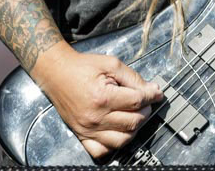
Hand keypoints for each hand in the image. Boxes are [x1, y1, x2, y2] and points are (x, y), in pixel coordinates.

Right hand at [32, 44, 164, 158]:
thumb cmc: (82, 67)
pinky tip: (118, 131)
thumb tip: (152, 89)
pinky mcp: (81, 135)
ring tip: (134, 115)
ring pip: (122, 140)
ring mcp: (87, 129)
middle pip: (133, 122)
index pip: (137, 101)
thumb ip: (133, 78)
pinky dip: (114, 145)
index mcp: (103, 97)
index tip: (157, 92)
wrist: (57, 73)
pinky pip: (101, 151)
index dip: (151, 96)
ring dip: (134, 128)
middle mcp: (95, 117)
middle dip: (145, 111)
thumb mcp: (111, 64)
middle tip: (146, 102)